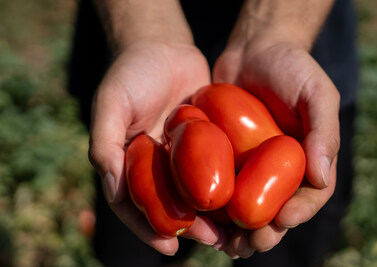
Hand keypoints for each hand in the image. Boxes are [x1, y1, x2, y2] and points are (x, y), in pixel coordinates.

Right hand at [88, 42, 217, 255]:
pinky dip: (227, 186)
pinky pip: (216, 169)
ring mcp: (182, 156)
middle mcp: (156, 164)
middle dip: (190, 227)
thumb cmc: (131, 71)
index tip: (169, 247)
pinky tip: (244, 198)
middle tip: (213, 241)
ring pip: (196, 193)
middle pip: (171, 205)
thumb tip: (112, 190)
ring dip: (212, 215)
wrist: (163, 46)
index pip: (135, 204)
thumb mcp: (111, 102)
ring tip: (233, 232)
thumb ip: (104, 143)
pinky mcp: (206, 142)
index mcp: (129, 163)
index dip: (149, 227)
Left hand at [212, 41, 339, 257]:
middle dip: (264, 232)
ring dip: (237, 231)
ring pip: (245, 205)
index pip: (309, 196)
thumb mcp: (316, 92)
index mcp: (307, 159)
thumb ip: (323, 131)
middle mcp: (279, 168)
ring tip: (227, 245)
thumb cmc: (291, 67)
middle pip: (274, 209)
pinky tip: (205, 220)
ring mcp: (251, 165)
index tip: (282, 220)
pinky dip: (214, 206)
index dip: (298, 213)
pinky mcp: (225, 156)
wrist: (254, 49)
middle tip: (250, 244)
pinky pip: (220, 185)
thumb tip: (322, 178)